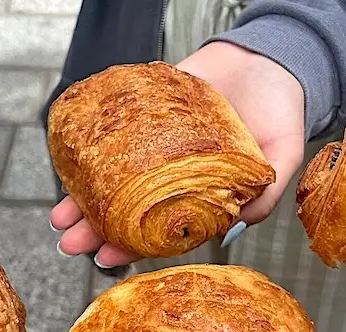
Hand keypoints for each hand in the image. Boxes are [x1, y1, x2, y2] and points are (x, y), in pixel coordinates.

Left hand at [50, 41, 305, 267]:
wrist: (270, 57)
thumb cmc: (282, 109)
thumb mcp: (285, 156)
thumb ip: (265, 194)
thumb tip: (232, 229)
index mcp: (202, 194)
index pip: (162, 230)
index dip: (135, 247)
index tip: (107, 260)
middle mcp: (173, 174)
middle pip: (129, 208)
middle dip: (97, 228)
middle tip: (70, 243)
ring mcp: (156, 143)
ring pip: (114, 175)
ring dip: (84, 196)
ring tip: (60, 216)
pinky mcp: (146, 108)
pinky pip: (113, 130)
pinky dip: (92, 147)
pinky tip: (71, 164)